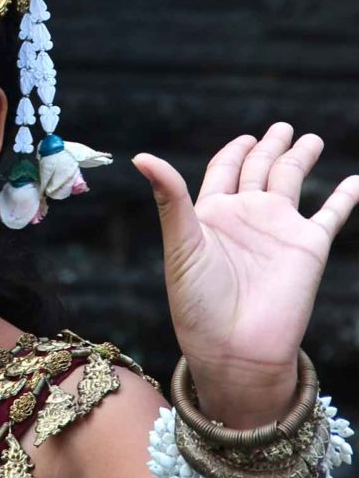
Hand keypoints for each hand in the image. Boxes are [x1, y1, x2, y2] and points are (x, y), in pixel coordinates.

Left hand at [133, 123, 358, 425]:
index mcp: (213, 213)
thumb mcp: (181, 243)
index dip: (234, 152)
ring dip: (301, 159)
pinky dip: (346, 197)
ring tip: (311, 139)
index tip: (245, 138)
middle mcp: (248, 216)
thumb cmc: (199, 303)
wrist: (235, 350)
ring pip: (293, 181)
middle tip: (282, 127)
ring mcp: (280, 230)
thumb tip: (141, 156)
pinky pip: (332, 214)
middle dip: (271, 147)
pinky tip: (356, 180)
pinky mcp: (310, 247)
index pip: (225, 169)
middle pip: (261, 168)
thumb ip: (170, 197)